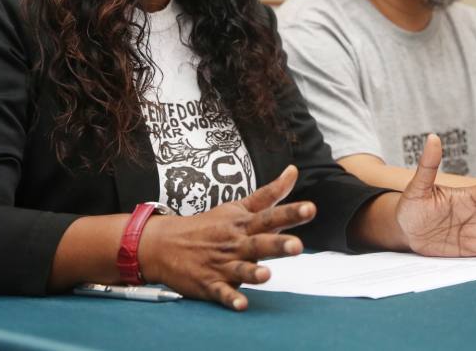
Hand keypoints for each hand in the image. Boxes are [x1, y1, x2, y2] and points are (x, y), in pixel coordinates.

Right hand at [138, 165, 314, 310]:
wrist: (164, 243)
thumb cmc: (209, 225)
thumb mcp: (239, 206)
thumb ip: (270, 193)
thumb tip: (294, 170)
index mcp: (244, 224)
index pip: (271, 216)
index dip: (291, 213)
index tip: (311, 209)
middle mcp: (236, 243)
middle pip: (259, 243)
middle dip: (278, 245)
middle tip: (297, 246)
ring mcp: (222, 264)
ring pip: (241, 269)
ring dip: (253, 272)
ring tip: (267, 274)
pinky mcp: (209, 283)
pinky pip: (221, 292)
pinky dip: (230, 298)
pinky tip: (241, 304)